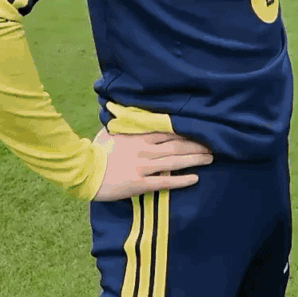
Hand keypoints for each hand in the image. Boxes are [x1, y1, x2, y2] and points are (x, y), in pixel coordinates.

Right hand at [91, 128, 212, 200]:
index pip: (169, 131)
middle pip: (177, 145)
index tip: (201, 130)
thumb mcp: (110, 130)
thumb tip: (128, 113)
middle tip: (213, 145)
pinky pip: (166, 181)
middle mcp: (146, 150)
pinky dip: (182, 180)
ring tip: (210, 158)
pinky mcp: (141, 183)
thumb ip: (124, 124)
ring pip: (176, 161)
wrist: (84, 171)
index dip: (187, 131)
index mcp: (139, 136)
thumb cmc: (95, 151)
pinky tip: (195, 178)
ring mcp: (144, 167)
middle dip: (196, 145)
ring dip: (195, 159)